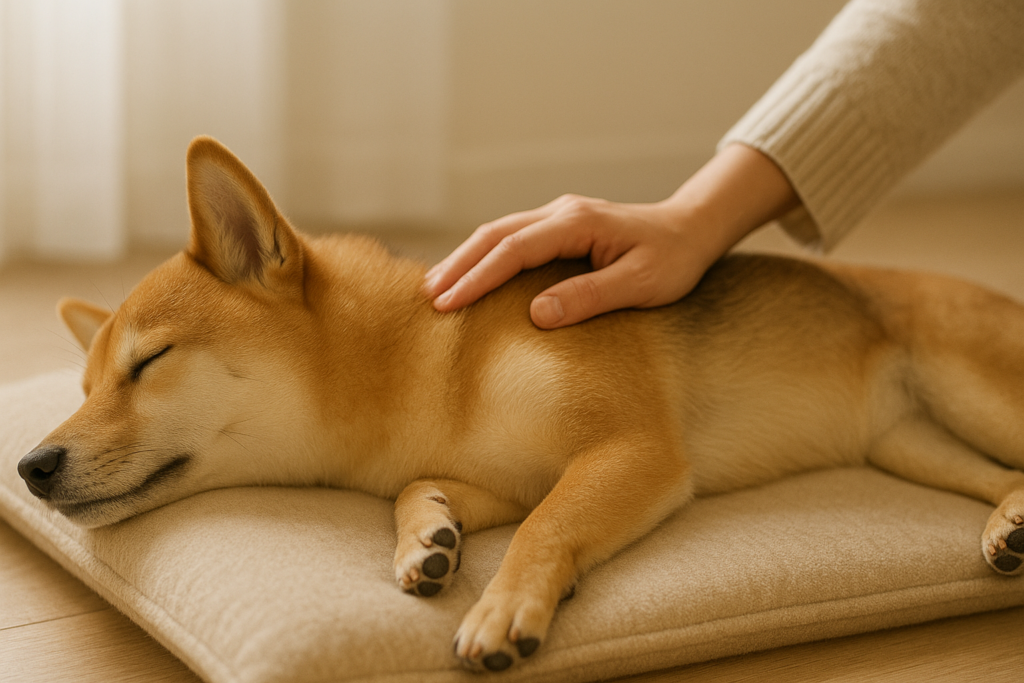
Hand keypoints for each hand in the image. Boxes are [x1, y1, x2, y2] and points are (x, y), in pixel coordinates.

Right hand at [424, 195, 717, 327]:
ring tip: (437, 287)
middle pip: (495, 234)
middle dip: (458, 264)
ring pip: (500, 233)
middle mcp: (562, 212)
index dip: (478, 277)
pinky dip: (486, 256)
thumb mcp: (641, 283)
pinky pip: (513, 239)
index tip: (449, 303)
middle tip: (427, 296)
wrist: (692, 229)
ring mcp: (559, 216)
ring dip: (467, 258)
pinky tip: (472, 275)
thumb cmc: (673, 259)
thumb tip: (537, 314)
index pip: (513, 250)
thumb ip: (590, 296)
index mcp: (577, 222)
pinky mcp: (561, 227)